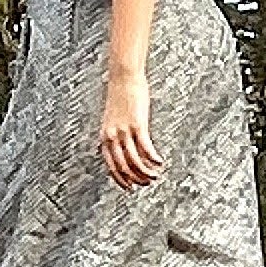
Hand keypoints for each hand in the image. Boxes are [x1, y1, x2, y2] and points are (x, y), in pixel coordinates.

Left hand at [101, 64, 162, 188]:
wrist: (123, 79)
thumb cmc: (120, 97)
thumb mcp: (113, 120)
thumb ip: (116, 135)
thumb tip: (124, 148)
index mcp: (104, 137)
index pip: (110, 166)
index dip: (120, 180)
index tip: (129, 188)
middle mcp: (112, 137)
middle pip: (123, 167)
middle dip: (136, 179)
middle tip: (147, 183)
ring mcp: (124, 132)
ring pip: (135, 161)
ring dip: (147, 172)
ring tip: (156, 175)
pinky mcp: (137, 126)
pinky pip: (146, 148)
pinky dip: (154, 159)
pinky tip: (160, 162)